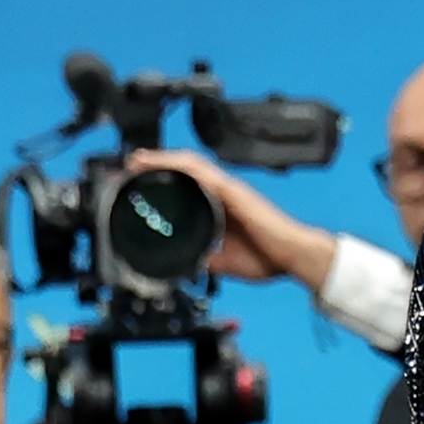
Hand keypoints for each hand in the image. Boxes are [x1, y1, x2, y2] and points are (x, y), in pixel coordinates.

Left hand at [125, 144, 331, 294]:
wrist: (293, 255)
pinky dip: (180, 165)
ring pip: (189, 164)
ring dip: (163, 160)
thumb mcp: (226, 261)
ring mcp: (229, 188)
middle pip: (184, 168)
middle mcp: (224, 190)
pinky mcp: (233, 191)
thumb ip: (207, 257)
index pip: (188, 184)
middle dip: (157, 164)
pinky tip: (164, 164)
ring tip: (138, 160)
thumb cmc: (269, 256)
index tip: (142, 181)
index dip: (165, 178)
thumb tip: (189, 263)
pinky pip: (202, 171)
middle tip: (131, 165)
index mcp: (222, 205)